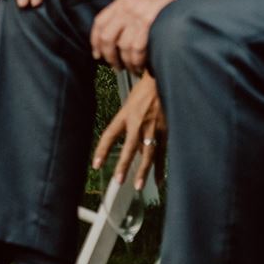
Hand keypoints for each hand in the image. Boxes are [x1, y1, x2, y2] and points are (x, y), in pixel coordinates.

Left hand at [90, 0, 173, 70]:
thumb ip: (125, 10)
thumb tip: (117, 30)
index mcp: (120, 2)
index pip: (99, 23)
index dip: (95, 41)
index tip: (97, 54)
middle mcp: (124, 9)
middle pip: (107, 38)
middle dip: (109, 56)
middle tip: (115, 66)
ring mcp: (136, 16)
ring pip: (122, 46)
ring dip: (125, 62)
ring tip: (131, 69)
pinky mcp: (148, 23)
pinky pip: (137, 48)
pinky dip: (137, 60)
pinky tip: (141, 65)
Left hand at [93, 74, 165, 191]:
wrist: (164, 78)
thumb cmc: (146, 89)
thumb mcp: (131, 102)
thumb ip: (130, 122)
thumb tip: (131, 142)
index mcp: (125, 114)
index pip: (110, 135)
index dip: (102, 150)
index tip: (96, 164)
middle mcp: (138, 123)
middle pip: (129, 148)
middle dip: (123, 165)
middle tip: (118, 180)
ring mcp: (154, 127)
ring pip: (147, 153)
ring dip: (143, 171)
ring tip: (137, 185)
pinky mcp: (167, 130)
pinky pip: (163, 152)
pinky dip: (161, 167)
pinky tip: (159, 180)